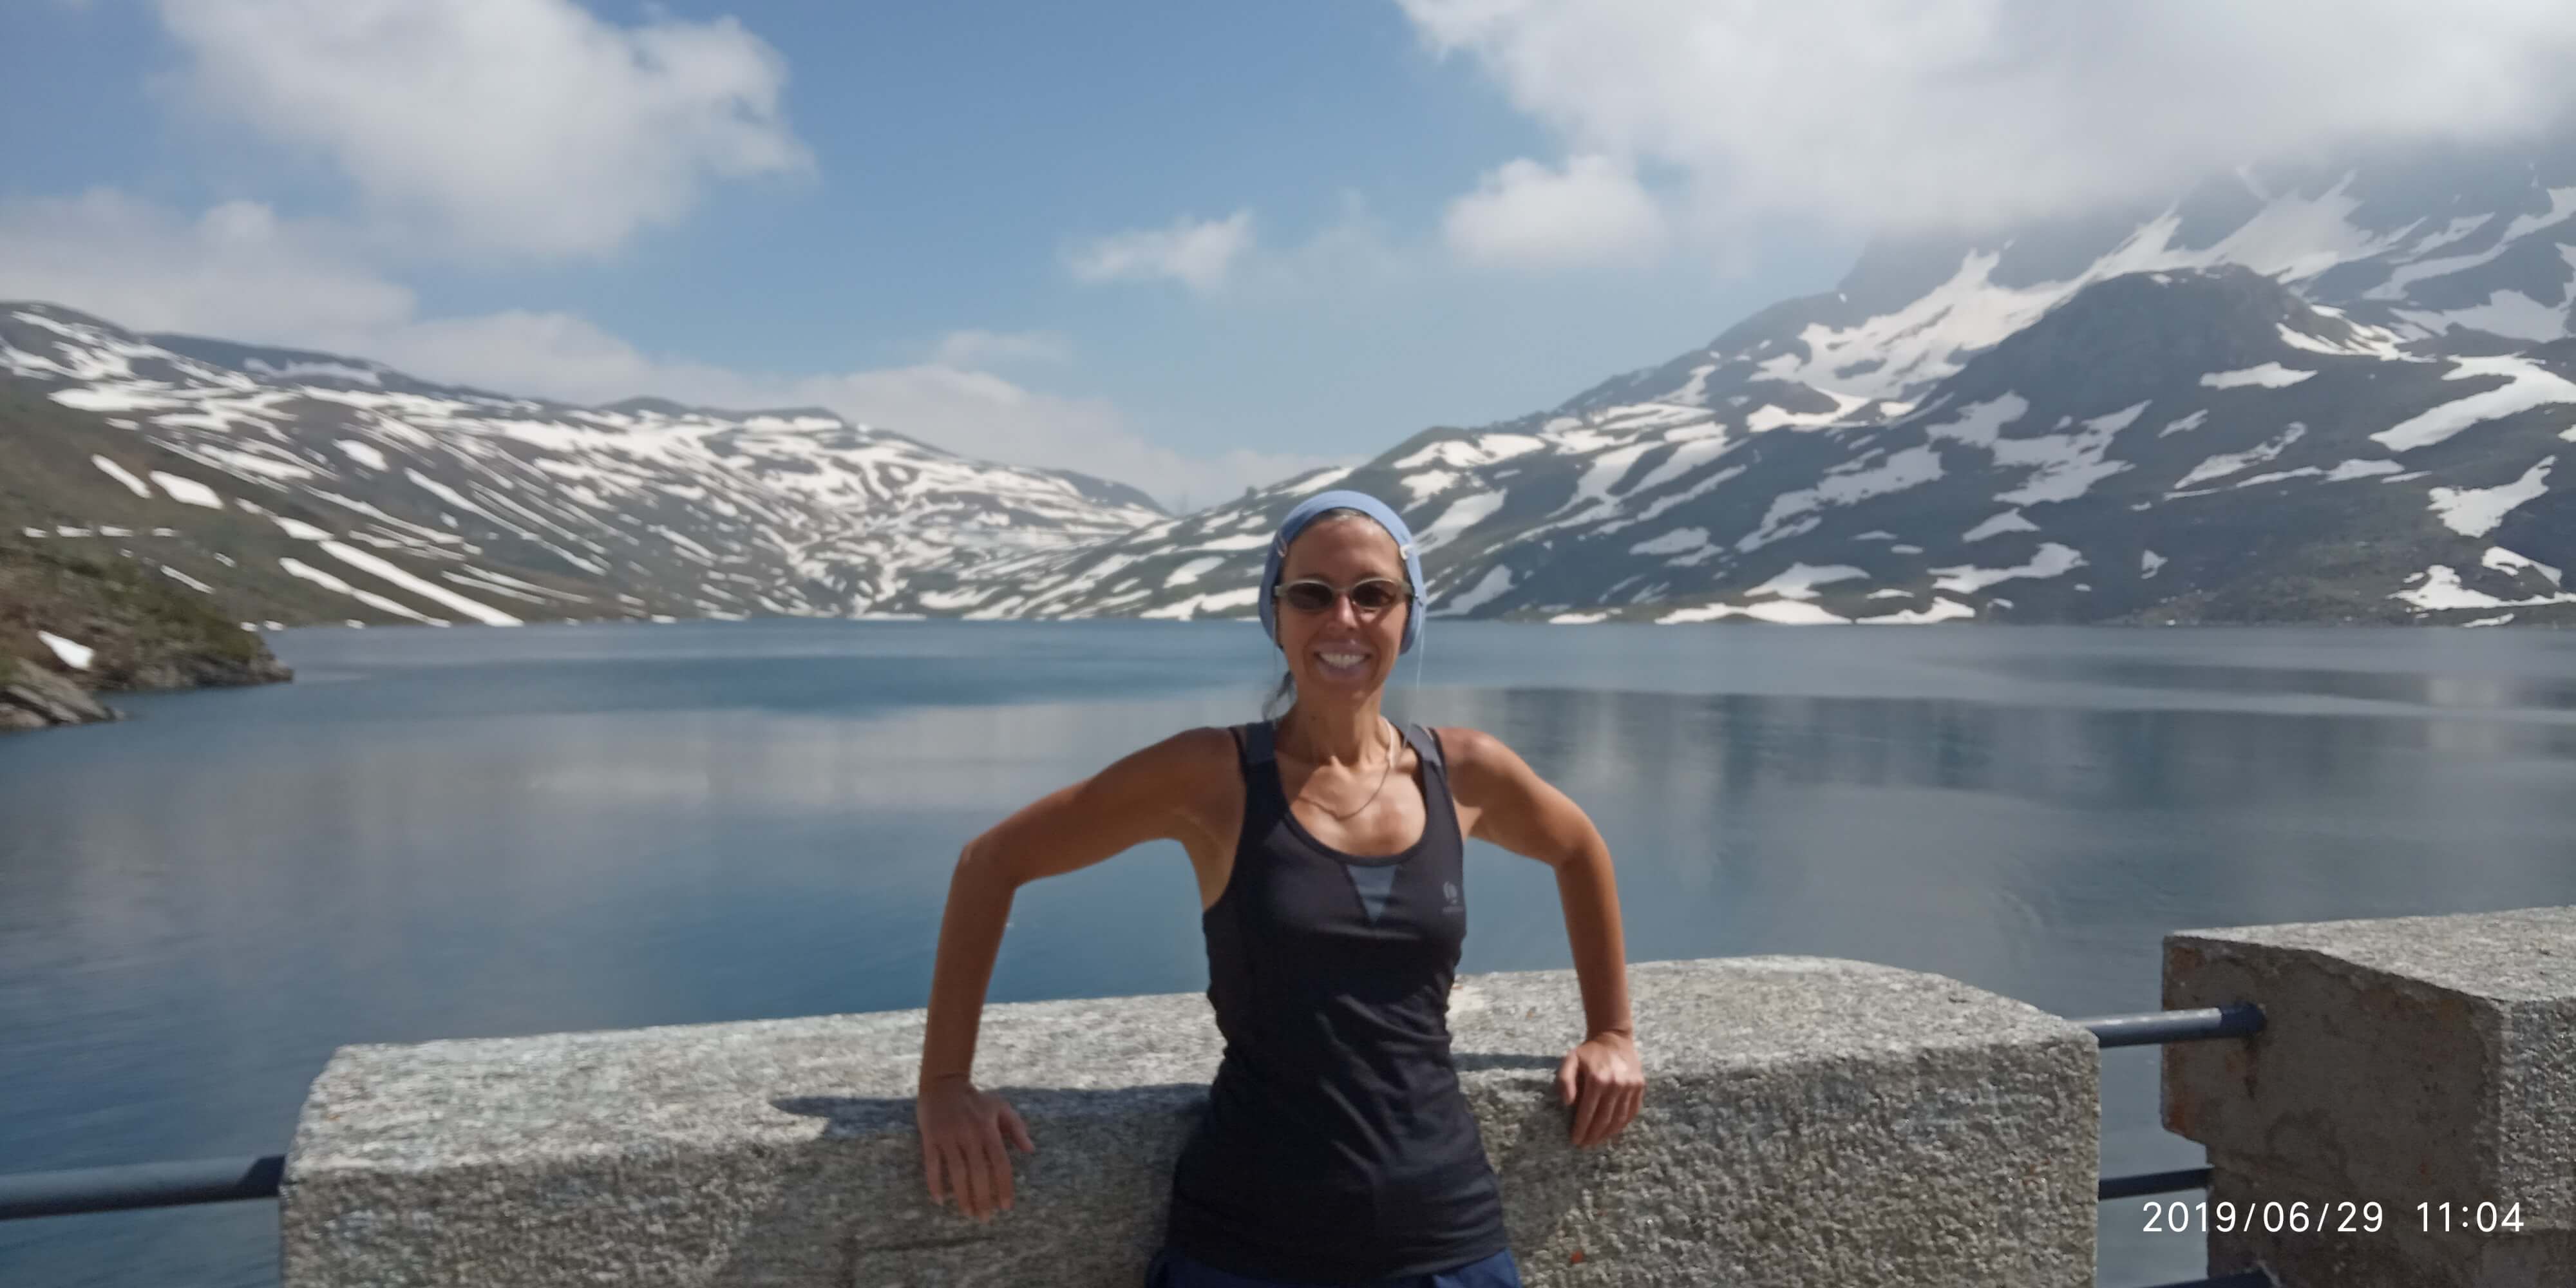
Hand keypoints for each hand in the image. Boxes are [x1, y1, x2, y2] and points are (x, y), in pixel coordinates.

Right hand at [915, 1074, 1035, 1220]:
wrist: (944, 1083)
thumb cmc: (976, 1099)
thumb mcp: (1000, 1107)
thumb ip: (1016, 1128)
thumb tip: (1031, 1150)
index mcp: (988, 1130)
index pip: (1000, 1163)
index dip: (1003, 1186)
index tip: (1005, 1206)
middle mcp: (970, 1135)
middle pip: (978, 1173)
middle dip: (983, 1198)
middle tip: (985, 1218)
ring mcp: (949, 1137)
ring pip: (956, 1173)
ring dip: (962, 1196)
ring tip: (967, 1213)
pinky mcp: (930, 1138)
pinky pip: (932, 1165)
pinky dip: (935, 1184)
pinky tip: (940, 1201)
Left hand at [1555, 1031, 1642, 1148]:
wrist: (1614, 1038)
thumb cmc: (1588, 1053)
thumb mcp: (1570, 1060)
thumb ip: (1564, 1080)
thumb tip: (1567, 1103)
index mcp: (1597, 1079)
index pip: (1588, 1113)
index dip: (1581, 1129)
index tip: (1575, 1141)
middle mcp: (1616, 1084)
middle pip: (1604, 1120)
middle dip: (1593, 1135)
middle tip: (1585, 1145)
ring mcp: (1630, 1086)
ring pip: (1619, 1119)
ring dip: (1607, 1134)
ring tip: (1597, 1141)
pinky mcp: (1639, 1087)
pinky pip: (1631, 1112)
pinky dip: (1622, 1124)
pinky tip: (1612, 1131)